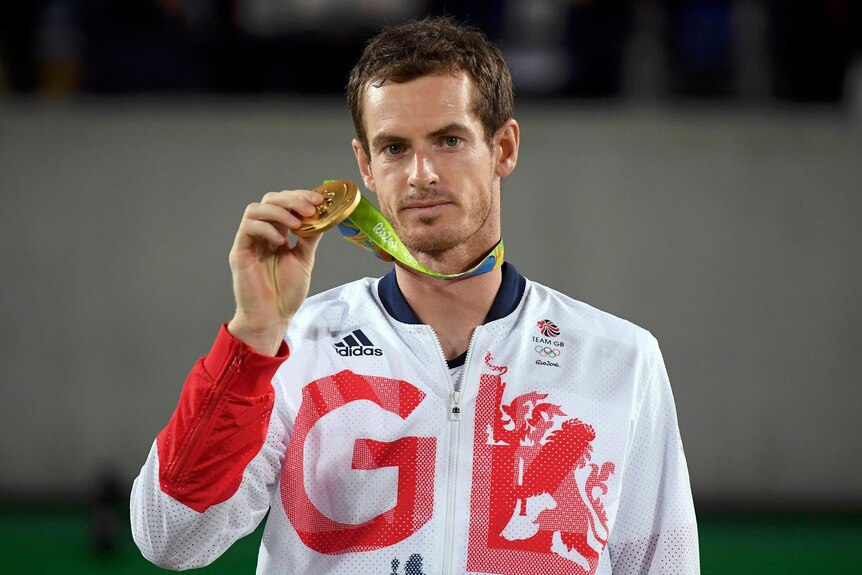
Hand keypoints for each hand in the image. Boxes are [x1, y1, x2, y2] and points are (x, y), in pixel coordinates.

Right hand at [226, 189, 324, 353]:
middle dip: (292, 200)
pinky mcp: (239, 252)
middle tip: (310, 208)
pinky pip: (247, 228)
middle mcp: (262, 233)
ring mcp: (249, 241)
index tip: (320, 200)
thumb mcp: (304, 259)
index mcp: (277, 233)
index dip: (301, 197)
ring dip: (279, 212)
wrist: (272, 317)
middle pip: (270, 200)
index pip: (285, 203)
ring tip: (296, 224)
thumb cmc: (285, 293)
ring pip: (255, 209)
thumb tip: (323, 216)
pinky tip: (280, 241)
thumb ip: (309, 237)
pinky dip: (266, 229)